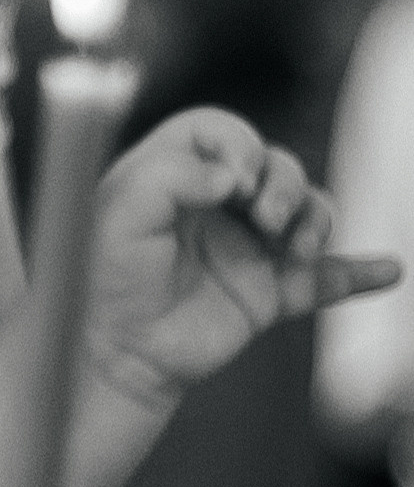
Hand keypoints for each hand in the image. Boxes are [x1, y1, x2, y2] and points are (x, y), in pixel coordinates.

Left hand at [87, 108, 400, 409]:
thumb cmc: (101, 281)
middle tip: (265, 219)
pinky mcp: (267, 293)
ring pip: (309, 213)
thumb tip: (236, 174)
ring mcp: (245, 249)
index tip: (234, 177)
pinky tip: (386, 271)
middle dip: (284, 184)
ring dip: (316, 222)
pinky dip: (357, 274)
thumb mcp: (119, 212)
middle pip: (276, 167)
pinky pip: (326, 280)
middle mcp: (214, 207)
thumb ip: (172, 174)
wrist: (113, 353)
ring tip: (296, 250)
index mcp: (172, 177)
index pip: (218, 133)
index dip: (236, 143)